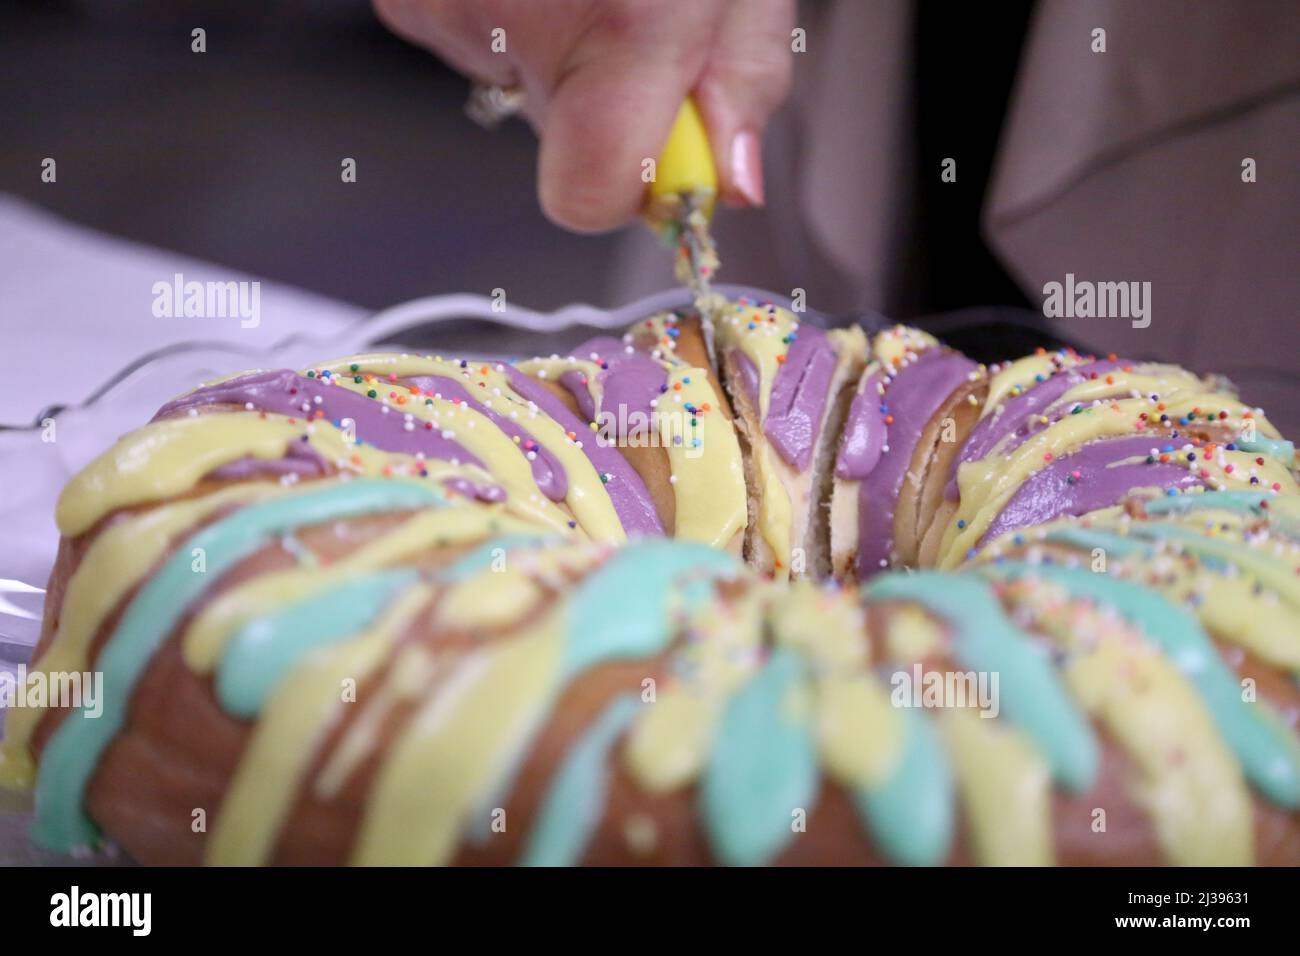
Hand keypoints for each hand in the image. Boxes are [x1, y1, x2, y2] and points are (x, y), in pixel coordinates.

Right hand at [373, 0, 795, 231]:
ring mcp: (441, 3)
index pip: (591, 200)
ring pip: (518, 90)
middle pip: (559, 146)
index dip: (635, 186)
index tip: (672, 142)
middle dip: (610, 104)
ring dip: (562, 51)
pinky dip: (515, 16)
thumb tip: (726, 185)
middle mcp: (507, 20)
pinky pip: (473, 38)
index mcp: (621, 22)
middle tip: (643, 18)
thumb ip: (745, 78)